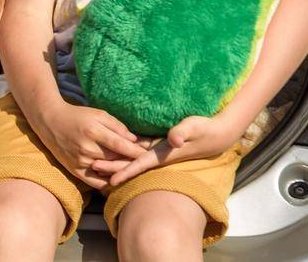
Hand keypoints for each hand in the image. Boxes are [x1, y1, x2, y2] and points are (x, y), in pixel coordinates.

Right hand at [32, 101, 146, 189]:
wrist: (50, 122)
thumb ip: (117, 126)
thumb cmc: (77, 115)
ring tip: (136, 169)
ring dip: (123, 171)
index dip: (137, 151)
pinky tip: (119, 179)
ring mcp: (80, 161)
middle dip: (132, 161)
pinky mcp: (75, 171)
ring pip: (108, 171)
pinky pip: (96, 182)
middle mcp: (86, 148)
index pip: (121, 145)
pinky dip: (109, 181)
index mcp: (93, 132)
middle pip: (116, 160)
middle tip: (148, 162)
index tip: (151, 154)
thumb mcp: (98, 114)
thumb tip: (134, 140)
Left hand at [96, 114, 244, 186]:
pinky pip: (139, 149)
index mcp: (164, 153)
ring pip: (133, 157)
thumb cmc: (205, 129)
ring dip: (116, 160)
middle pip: (132, 162)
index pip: (140, 163)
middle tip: (90, 167)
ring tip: (95, 161)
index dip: (125, 171)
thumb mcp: (195, 127)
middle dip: (112, 167)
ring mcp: (159, 150)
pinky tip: (114, 150)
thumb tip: (173, 138)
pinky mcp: (160, 143)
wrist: (217, 134)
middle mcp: (159, 154)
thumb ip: (183, 132)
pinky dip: (126, 151)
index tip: (110, 180)